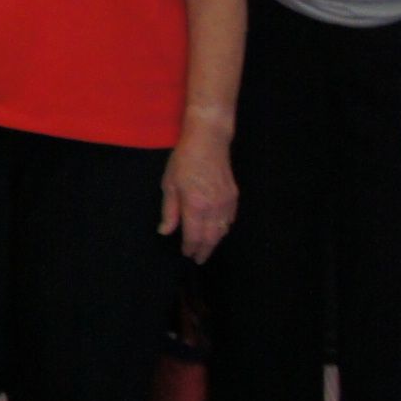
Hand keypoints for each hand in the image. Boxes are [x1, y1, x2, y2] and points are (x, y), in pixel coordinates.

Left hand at [159, 128, 235, 262]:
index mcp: (196, 206)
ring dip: (214, 242)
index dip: (191, 248)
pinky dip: (223, 229)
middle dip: (204, 250)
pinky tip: (217, 231)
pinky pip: (230, 220)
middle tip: (198, 259)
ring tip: (206, 249)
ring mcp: (227, 203)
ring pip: (223, 231)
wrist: (208, 141)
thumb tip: (165, 232)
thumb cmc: (184, 161)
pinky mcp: (234, 197)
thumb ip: (169, 212)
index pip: (194, 236)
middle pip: (211, 237)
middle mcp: (214, 208)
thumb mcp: (169, 185)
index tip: (187, 254)